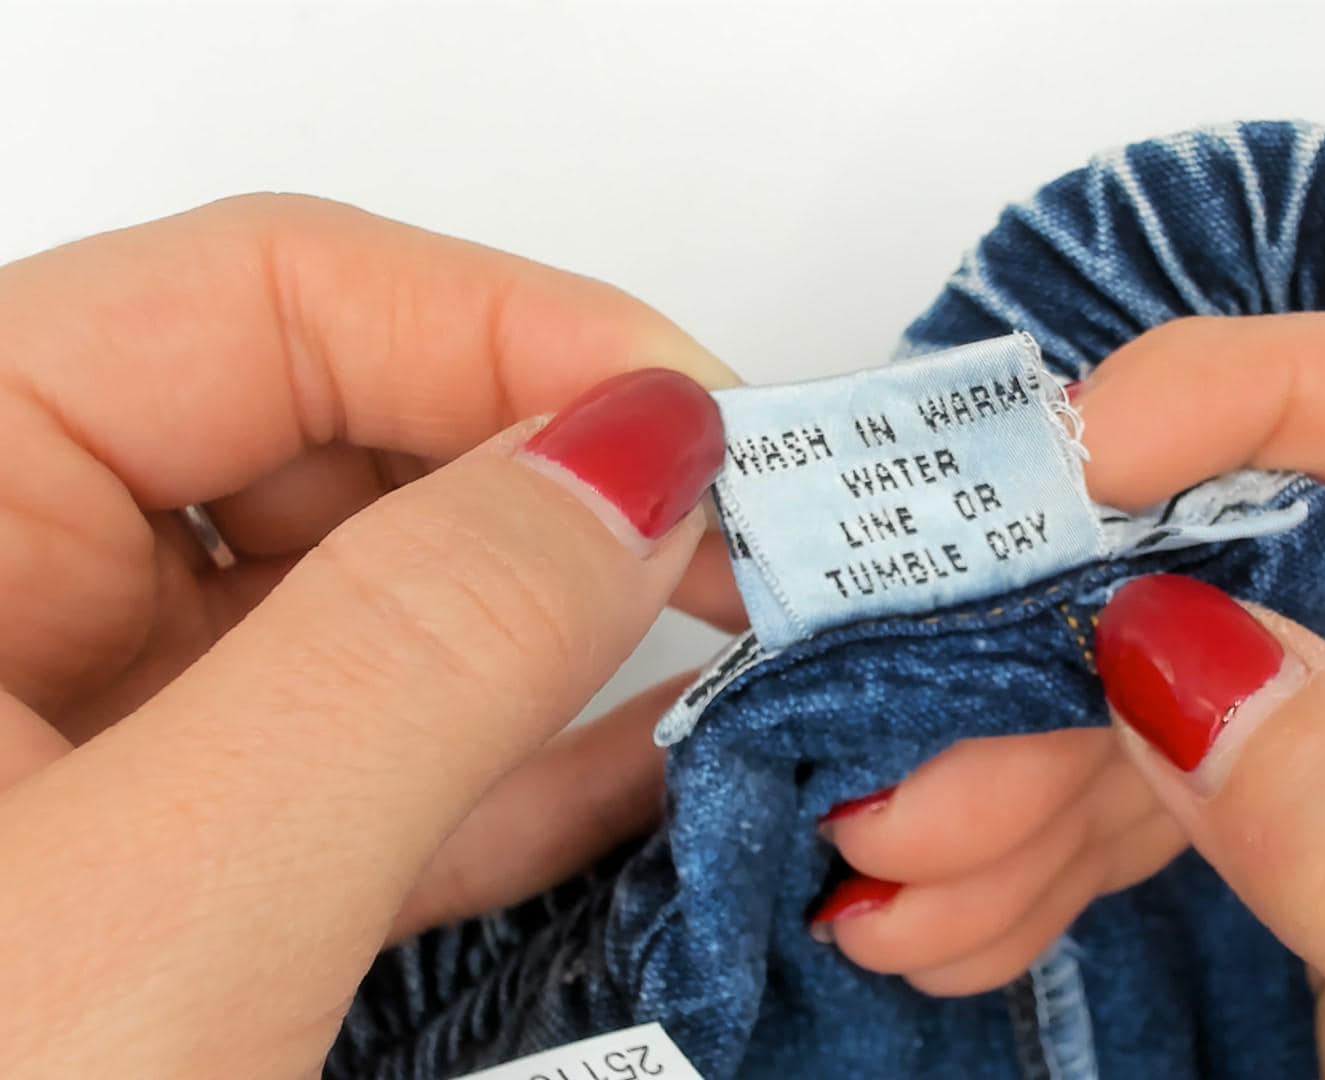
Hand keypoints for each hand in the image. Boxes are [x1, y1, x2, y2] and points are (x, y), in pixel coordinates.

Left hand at [0, 196, 740, 1073]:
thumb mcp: (155, 925)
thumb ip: (415, 655)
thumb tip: (637, 457)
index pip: (267, 295)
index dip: (518, 332)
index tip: (715, 436)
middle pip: (335, 428)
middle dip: (559, 490)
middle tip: (757, 562)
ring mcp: (72, 731)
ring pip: (372, 597)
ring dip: (564, 630)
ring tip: (740, 656)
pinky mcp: (156, 865)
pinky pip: (367, 752)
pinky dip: (517, 759)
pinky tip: (649, 767)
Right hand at [823, 304, 1324, 1076]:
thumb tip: (1181, 668)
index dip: (1263, 398)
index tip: (1073, 448)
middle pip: (1293, 555)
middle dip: (1081, 655)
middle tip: (922, 725)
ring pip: (1208, 679)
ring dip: (1036, 772)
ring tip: (903, 860)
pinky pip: (1194, 794)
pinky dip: (1060, 848)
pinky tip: (957, 899)